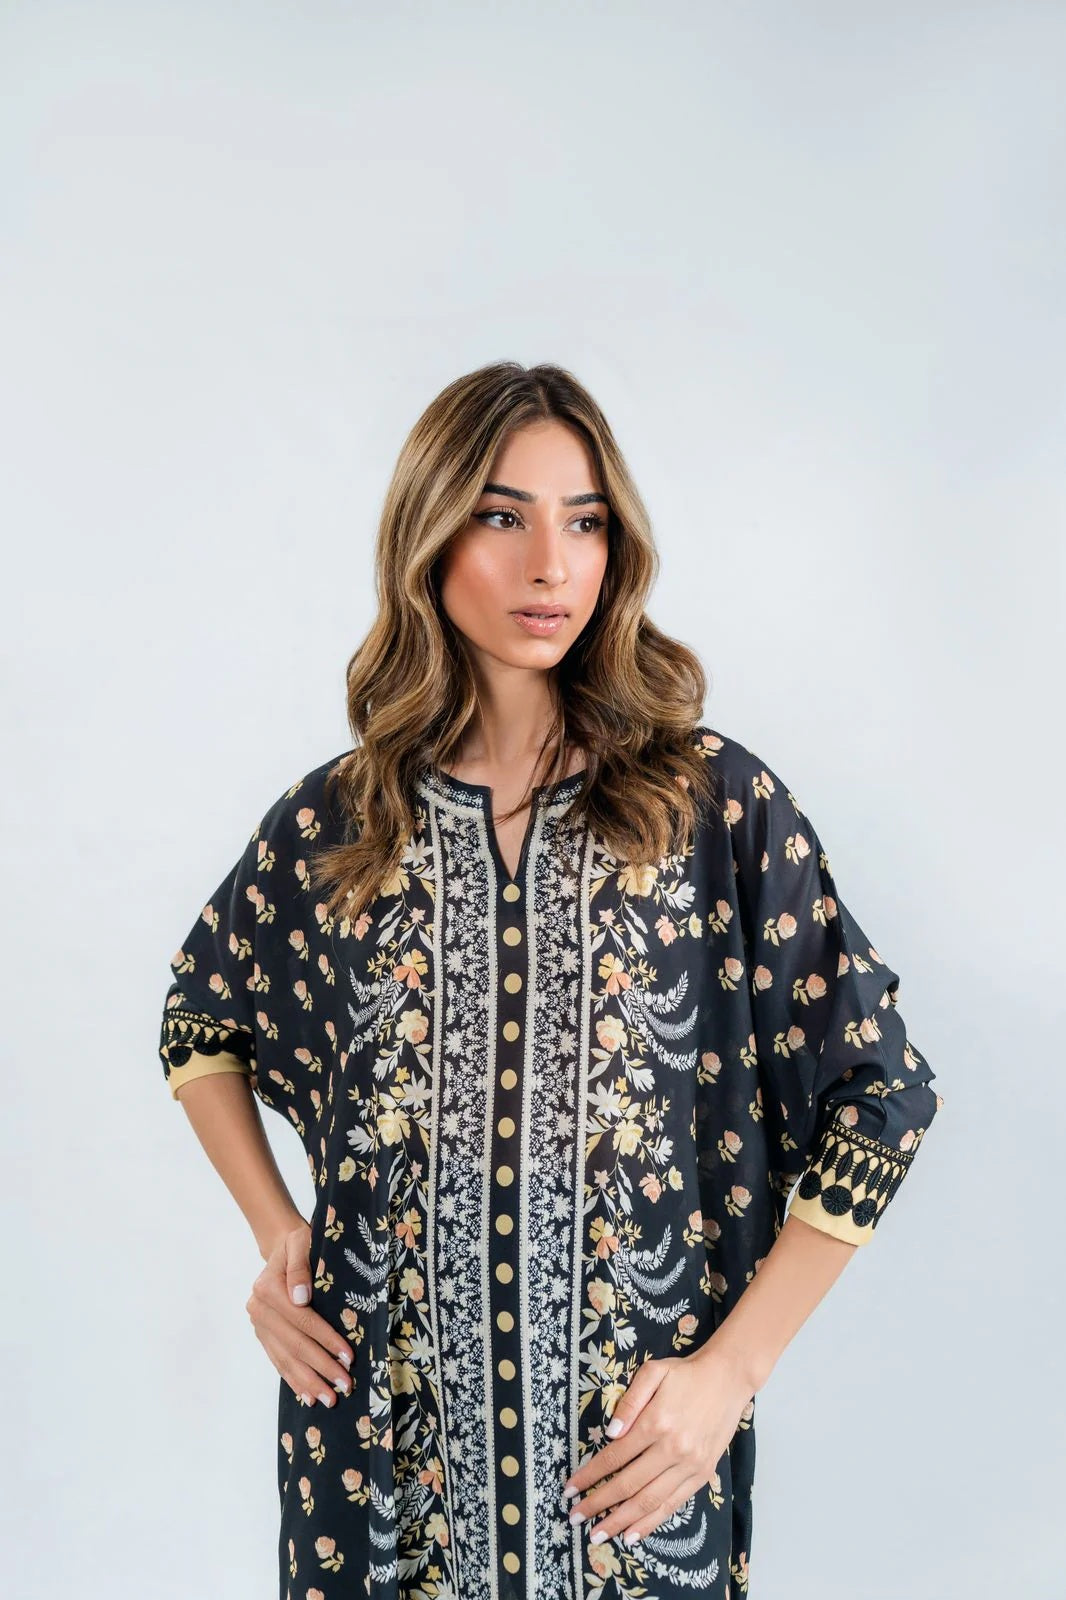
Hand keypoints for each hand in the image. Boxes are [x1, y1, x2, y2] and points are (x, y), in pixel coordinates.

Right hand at [245, 1219, 352, 1407]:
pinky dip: (293, 1379)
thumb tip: (301, 1297)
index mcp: (267, 1288)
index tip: (348, 1357)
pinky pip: (278, 1360)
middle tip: (344, 1385)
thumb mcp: (302, 1241)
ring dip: (308, 1382)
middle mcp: (258, 1309)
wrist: (281, 1246)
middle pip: (295, 1344)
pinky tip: (308, 1396)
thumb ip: (301, 1266)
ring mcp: (259, 1325)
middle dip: (321, 1367)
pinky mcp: (262, 1335)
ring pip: (285, 1358)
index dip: (326, 1340)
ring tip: (329, 1399)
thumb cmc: (298, 1242)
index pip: (302, 1320)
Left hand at [561, 1342, 753, 1548]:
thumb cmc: (686, 1374)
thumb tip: (610, 1434)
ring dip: (621, 1521)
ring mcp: (689, 1466)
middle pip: (628, 1485)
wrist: (728, 1379)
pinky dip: (651, 1522)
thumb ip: (629, 1402)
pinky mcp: (702, 1475)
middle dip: (598, 1504)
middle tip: (575, 1517)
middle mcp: (672, 1449)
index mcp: (656, 1423)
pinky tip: (633, 1534)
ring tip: (598, 1535)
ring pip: (649, 1501)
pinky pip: (673, 1505)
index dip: (590, 1476)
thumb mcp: (653, 1373)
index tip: (570, 1488)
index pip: (614, 1457)